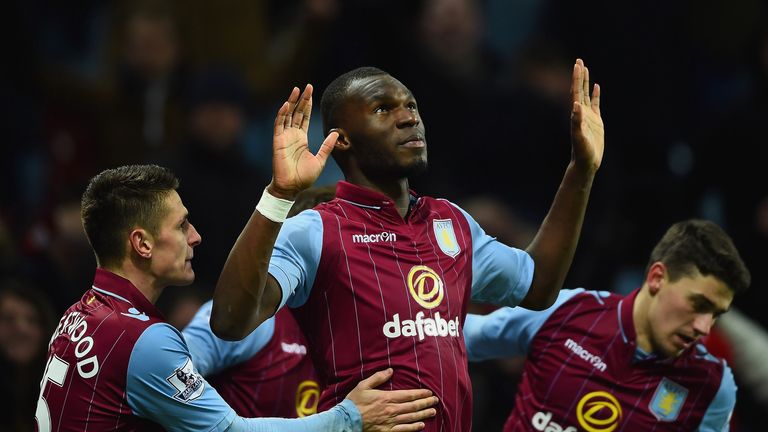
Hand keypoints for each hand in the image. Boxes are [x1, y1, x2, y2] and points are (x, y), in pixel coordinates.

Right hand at [270, 84, 338, 198]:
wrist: (292, 187)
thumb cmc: (305, 176)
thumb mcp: (321, 159)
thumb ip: (327, 146)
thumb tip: (336, 133)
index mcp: (302, 138)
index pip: (305, 117)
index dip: (308, 105)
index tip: (311, 93)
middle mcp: (293, 135)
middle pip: (297, 112)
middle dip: (302, 99)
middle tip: (307, 86)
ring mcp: (284, 137)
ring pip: (287, 115)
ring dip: (291, 102)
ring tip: (296, 90)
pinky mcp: (278, 141)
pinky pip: (279, 125)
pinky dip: (282, 114)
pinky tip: (286, 104)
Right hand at [346, 368, 437, 431]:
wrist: (346, 420)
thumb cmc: (354, 402)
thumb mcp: (364, 385)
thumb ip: (378, 377)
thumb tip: (390, 370)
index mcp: (387, 397)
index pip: (408, 395)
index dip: (420, 393)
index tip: (429, 392)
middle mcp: (391, 409)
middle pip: (413, 406)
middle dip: (426, 403)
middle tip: (435, 401)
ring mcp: (390, 421)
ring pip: (411, 417)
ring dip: (423, 414)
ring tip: (432, 411)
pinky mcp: (387, 431)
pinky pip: (404, 430)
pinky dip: (413, 428)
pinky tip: (421, 425)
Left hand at [570, 58, 603, 173]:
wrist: (586, 163)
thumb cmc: (582, 152)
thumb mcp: (579, 137)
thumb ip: (576, 122)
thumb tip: (576, 106)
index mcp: (576, 114)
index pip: (575, 92)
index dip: (576, 78)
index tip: (577, 65)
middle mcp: (580, 112)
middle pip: (579, 89)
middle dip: (579, 75)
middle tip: (579, 60)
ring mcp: (588, 116)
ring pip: (586, 94)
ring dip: (585, 82)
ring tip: (585, 68)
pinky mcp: (596, 122)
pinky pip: (596, 104)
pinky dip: (596, 94)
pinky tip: (597, 86)